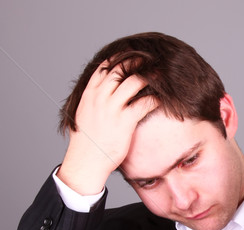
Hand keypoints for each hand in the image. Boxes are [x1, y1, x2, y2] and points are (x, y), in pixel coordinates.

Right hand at [57, 61, 156, 194]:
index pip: (104, 67)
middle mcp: (100, 97)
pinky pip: (143, 103)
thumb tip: (101, 95)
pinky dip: (153, 99)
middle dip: (136, 62)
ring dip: (148, 77)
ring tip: (159, 77)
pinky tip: (159, 99)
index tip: (130, 56)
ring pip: (133, 82)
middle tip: (149, 61)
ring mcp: (112, 108)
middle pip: (120, 69)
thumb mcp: (84, 114)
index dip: (119, 59)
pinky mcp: (124, 121)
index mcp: (90, 93)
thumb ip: (92, 101)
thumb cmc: (87, 142)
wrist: (87, 160)